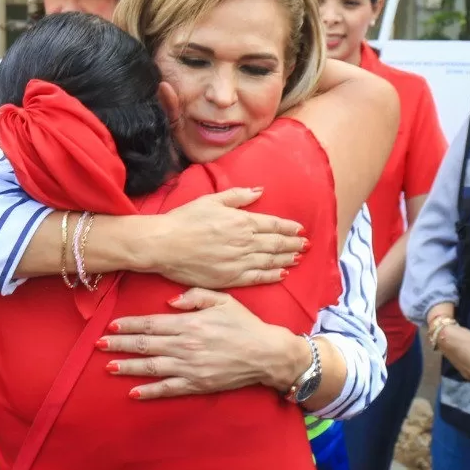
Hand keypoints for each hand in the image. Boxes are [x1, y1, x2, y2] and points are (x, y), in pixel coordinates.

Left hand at [98, 289, 306, 399]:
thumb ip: (194, 296)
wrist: (266, 354)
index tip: (112, 326)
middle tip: (99, 345)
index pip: (151, 323)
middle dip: (120, 345)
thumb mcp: (222, 299)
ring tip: (109, 366)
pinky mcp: (197, 385)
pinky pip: (168, 389)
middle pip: (145, 345)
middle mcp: (185, 346)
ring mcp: (189, 368)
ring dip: (128, 367)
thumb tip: (170, 302)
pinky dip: (150, 392)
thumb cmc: (245, 324)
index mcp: (189, 323)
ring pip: (151, 367)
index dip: (129, 325)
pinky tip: (134, 393)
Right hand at [146, 188, 305, 288]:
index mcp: (242, 221)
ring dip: (287, 259)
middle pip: (276, 244)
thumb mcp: (211, 200)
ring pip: (270, 261)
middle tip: (306, 245)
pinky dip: (272, 276)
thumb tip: (260, 191)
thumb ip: (238, 196)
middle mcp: (245, 242)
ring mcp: (239, 262)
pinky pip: (257, 278)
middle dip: (293, 244)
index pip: (273, 224)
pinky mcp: (230, 278)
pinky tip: (281, 274)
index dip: (288, 227)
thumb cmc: (184, 219)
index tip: (300, 230)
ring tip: (298, 258)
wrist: (164, 245)